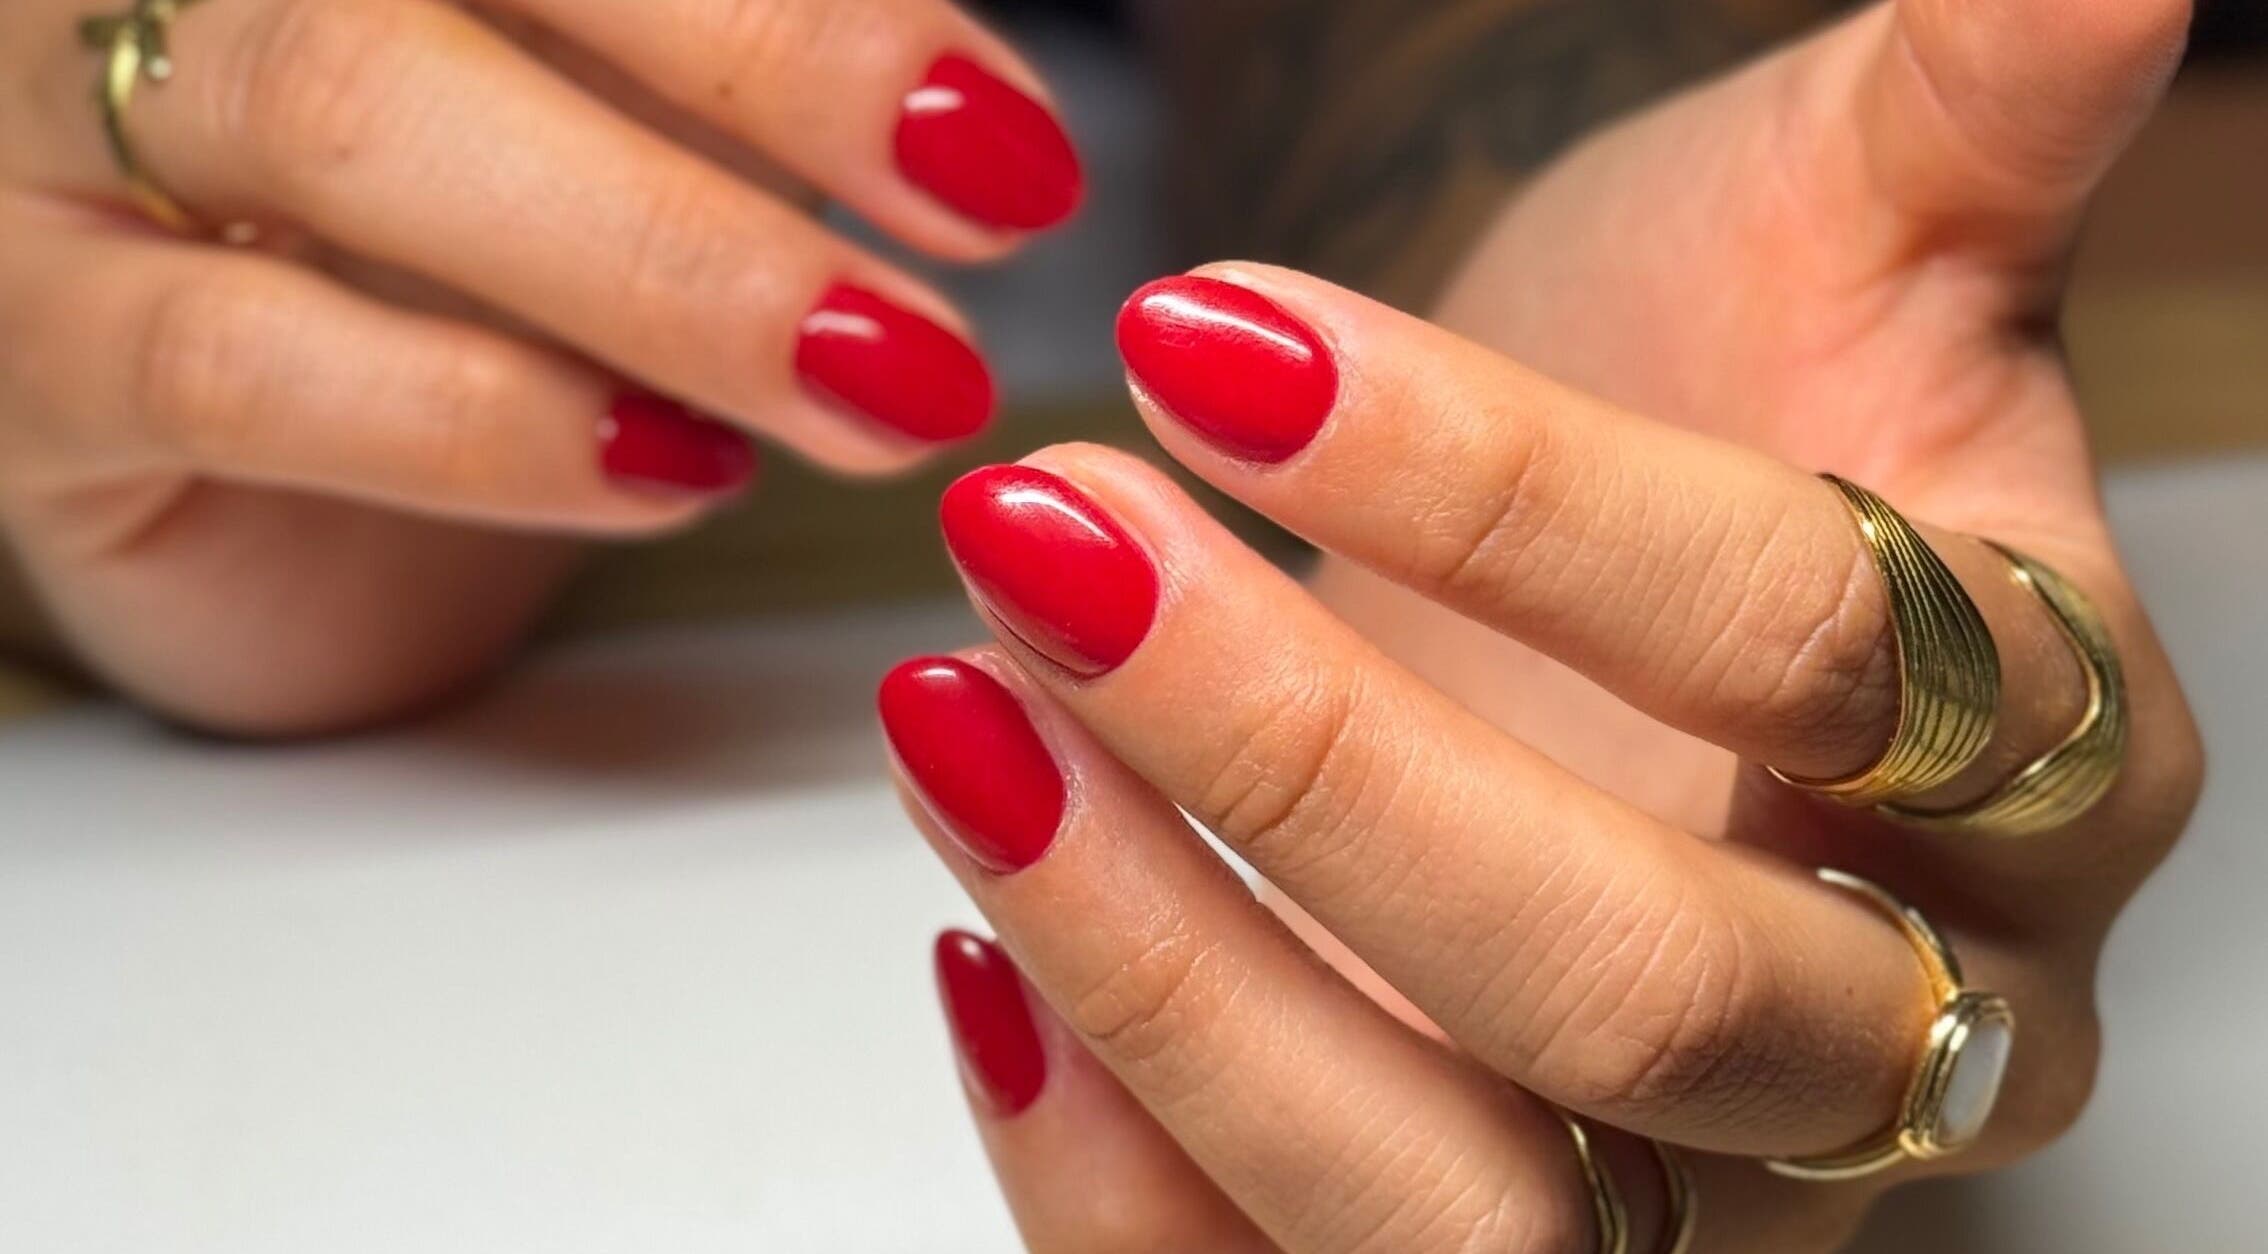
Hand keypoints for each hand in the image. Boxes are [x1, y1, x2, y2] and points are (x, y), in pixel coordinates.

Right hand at [0, 0, 1078, 732]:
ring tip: (885, 378)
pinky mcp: (38, 354)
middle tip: (992, 202)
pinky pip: (237, 359)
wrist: (262, 467)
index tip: (1014, 129)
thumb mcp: (638, 107)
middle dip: (779, 60)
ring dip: (665, 257)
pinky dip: (482, 417)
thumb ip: (764, 54)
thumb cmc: (476, 245)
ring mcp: (71, 128)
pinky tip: (669, 465)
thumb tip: (999, 104)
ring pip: (348, 111)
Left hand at [880, 2, 2202, 1247]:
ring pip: (1454, 1206)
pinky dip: (1111, 1174)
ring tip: (965, 728)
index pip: (1813, 664)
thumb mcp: (1852, 244)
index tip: (1217, 342)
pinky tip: (980, 950)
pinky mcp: (1474, 1232)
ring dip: (1175, 985)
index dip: (1514, 501)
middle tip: (1050, 546)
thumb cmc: (1730, 400)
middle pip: (1637, 992)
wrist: (1602, 581)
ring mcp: (1675, 1190)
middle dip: (1311, 773)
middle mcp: (1893, 1033)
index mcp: (2047, 765)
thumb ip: (1967, 116)